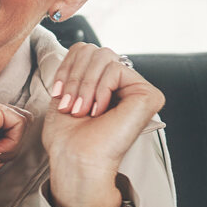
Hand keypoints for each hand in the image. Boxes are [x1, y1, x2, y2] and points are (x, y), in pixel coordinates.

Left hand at [42, 45, 164, 206]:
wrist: (75, 159)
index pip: (85, 49)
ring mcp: (137, 89)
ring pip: (104, 55)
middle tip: (70, 105)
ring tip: (81, 110)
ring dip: (84, 85)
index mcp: (104, 83)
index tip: (58, 94)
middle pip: (94, 49)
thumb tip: (84, 47)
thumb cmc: (67, 137)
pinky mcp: (149, 94)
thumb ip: (77, 67)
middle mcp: (123, 84)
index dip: (67, 67)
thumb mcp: (65, 92)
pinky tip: (100, 111)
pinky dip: (100, 89)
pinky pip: (116, 69)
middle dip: (74, 77)